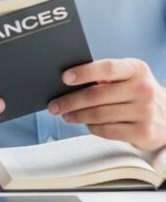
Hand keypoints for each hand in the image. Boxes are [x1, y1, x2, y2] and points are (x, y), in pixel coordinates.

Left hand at [48, 58, 165, 150]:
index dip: (84, 72)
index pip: (107, 68)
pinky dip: (93, 128)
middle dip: (70, 101)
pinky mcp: (145, 133)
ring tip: (65, 115)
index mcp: (136, 69)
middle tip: (54, 105)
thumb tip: (67, 81)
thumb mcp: (128, 76)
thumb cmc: (136, 92)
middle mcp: (144, 89)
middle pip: (97, 95)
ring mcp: (146, 112)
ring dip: (77, 116)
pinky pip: (109, 131)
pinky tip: (85, 124)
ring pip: (100, 115)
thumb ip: (105, 75)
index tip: (64, 78)